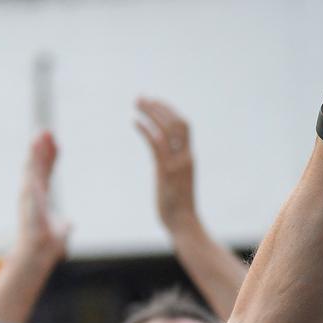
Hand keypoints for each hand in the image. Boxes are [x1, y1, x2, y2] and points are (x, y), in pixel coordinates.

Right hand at [17, 131, 68, 258]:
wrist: (40, 253)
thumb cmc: (48, 245)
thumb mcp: (61, 231)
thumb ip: (64, 225)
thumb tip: (69, 224)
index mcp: (40, 199)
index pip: (46, 173)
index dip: (51, 158)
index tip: (56, 143)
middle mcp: (33, 194)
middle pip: (39, 166)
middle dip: (42, 149)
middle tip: (47, 131)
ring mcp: (29, 194)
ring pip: (33, 166)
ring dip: (36, 150)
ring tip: (40, 133)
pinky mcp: (29, 195)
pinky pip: (32, 172)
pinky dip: (33, 159)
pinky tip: (35, 146)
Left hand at [134, 98, 195, 230]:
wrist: (183, 224)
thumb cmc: (177, 206)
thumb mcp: (175, 181)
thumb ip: (171, 167)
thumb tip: (162, 161)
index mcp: (189, 157)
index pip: (183, 125)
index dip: (168, 110)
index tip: (153, 102)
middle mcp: (185, 156)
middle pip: (177, 121)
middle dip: (159, 107)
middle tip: (141, 98)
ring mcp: (177, 163)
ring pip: (168, 129)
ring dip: (152, 113)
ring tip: (136, 103)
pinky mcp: (166, 172)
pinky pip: (157, 145)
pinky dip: (146, 130)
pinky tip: (134, 122)